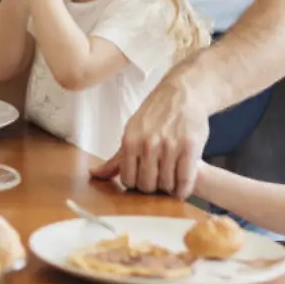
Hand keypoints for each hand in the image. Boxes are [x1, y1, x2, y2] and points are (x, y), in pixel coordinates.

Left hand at [90, 70, 210, 198]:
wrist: (181, 94)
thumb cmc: (155, 115)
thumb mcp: (131, 132)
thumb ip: (117, 158)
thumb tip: (94, 173)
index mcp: (130, 141)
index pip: (128, 180)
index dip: (135, 185)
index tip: (142, 181)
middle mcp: (148, 144)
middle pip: (147, 186)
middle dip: (152, 188)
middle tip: (157, 181)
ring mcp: (170, 146)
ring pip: (166, 185)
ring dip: (168, 188)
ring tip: (170, 180)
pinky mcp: (190, 148)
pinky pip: (185, 181)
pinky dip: (183, 189)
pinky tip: (182, 186)